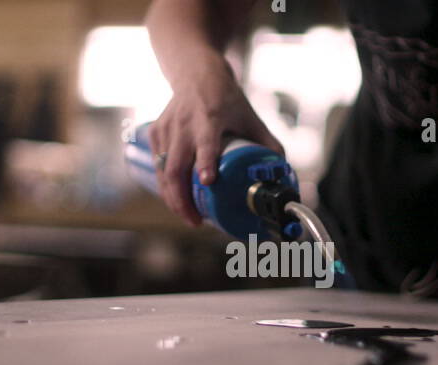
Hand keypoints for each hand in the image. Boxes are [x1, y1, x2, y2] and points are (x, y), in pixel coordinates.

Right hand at [148, 55, 283, 226]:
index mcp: (210, 118)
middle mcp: (184, 124)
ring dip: (172, 199)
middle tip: (196, 221)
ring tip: (188, 217)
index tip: (208, 182)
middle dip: (183, 199)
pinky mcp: (155, 133)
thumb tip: (282, 170)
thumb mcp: (249, 115)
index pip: (206, 143)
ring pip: (163, 171)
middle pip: (176, 167)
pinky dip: (165, 187)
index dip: (205, 163)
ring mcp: (167, 129)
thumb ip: (266, 142)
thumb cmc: (224, 96)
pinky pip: (157, 166)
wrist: (194, 71)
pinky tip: (176, 201)